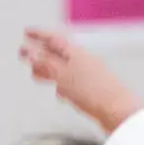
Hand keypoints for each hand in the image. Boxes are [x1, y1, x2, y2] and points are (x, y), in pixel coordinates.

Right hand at [20, 28, 141, 131]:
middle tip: (26, 54)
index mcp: (76, 53)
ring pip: (64, 69)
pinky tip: (60, 93)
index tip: (27, 32)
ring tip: (36, 74)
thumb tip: (29, 52)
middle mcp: (84, 61)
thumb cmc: (95, 92)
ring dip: (49, 70)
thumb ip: (45, 64)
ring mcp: (89, 75)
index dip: (39, 35)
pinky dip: (62, 85)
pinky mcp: (93, 91)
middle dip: (40, 53)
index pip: (53, 38)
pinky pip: (73, 83)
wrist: (118, 112)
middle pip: (57, 53)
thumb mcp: (62, 76)